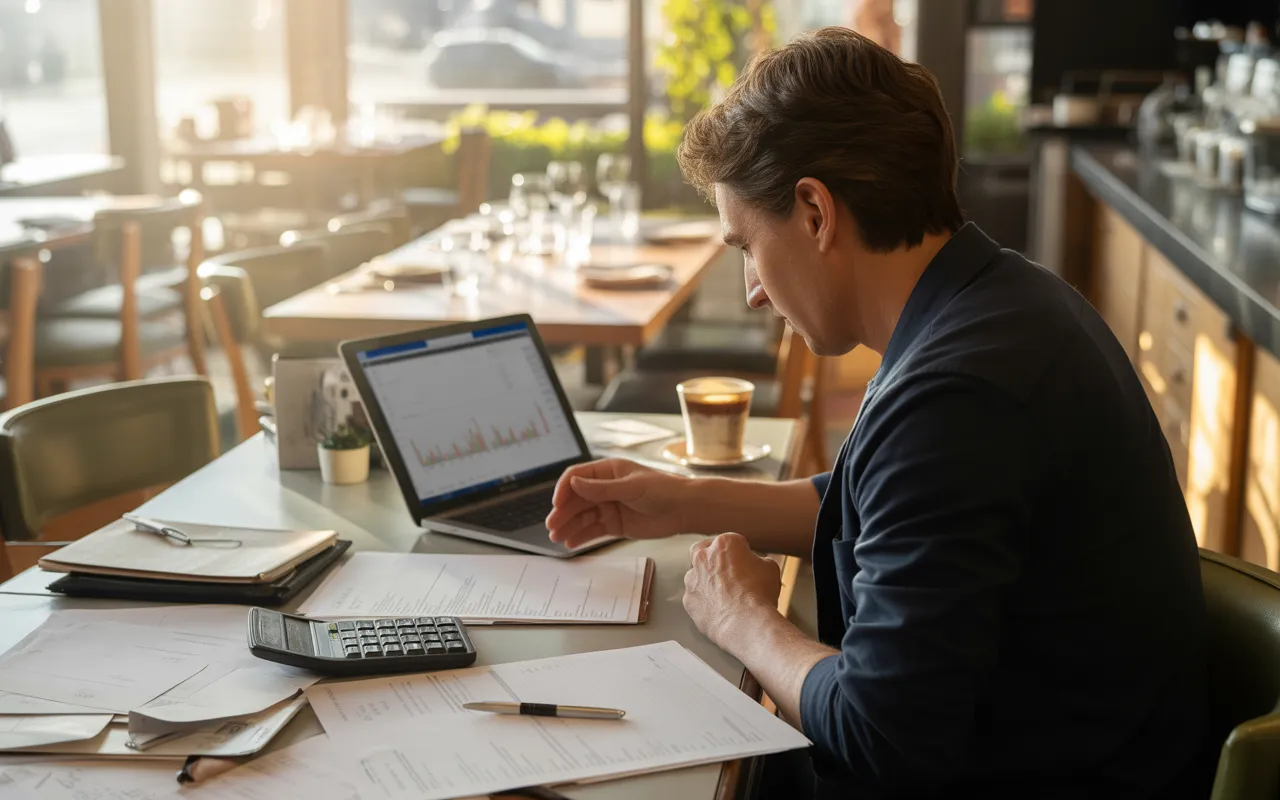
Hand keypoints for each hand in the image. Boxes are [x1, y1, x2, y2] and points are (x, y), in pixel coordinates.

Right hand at [546, 459, 689, 547]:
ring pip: (583, 516)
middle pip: (576, 499)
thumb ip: (601, 488)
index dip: (564, 490)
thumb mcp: (631, 487)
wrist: (685, 510)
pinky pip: (594, 530)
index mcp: (608, 471)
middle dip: (563, 512)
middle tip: (552, 526)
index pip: (577, 477)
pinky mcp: (615, 524)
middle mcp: (605, 488)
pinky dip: (581, 536)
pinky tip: (571, 543)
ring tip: (557, 538)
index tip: (556, 504)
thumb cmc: (663, 490)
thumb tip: (573, 484)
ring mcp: (609, 506)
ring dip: (569, 526)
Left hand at [683, 533, 782, 649]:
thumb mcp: (770, 569)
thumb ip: (758, 562)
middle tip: (726, 569)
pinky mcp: (688, 600)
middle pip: (702, 550)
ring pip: (695, 574)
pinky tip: (718, 609)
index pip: (731, 541)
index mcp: (725, 543)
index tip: (745, 561)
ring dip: (705, 580)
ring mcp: (692, 579)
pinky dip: (704, 601)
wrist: (747, 623)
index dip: (740, 552)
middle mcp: (703, 557)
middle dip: (711, 557)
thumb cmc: (760, 594)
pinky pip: (695, 597)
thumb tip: (756, 565)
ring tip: (722, 594)